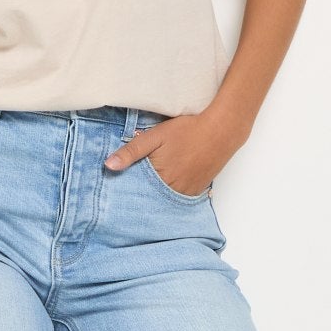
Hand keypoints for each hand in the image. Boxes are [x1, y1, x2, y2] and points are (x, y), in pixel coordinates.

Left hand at [103, 111, 232, 198]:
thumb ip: (132, 151)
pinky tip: (166, 185)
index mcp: (160, 178)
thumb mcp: (155, 136)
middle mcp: (174, 190)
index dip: (127, 191)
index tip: (116, 192)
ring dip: (156, 196)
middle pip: (151, 198)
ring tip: (148, 188)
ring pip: (165, 200)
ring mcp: (187, 191)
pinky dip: (170, 194)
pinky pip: (179, 198)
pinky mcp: (198, 190)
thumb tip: (108, 166)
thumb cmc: (188, 130)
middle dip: (140, 196)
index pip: (137, 192)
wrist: (221, 130)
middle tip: (129, 193)